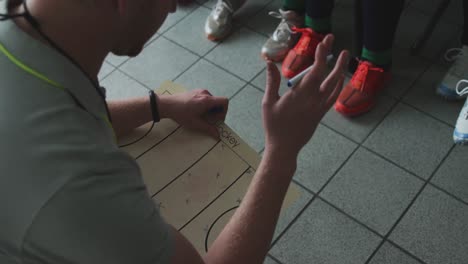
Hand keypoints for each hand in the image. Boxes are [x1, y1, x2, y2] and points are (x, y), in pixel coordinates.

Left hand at [158, 89, 228, 138]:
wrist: (166, 105)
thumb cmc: (181, 114)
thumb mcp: (195, 123)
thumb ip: (209, 129)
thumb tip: (218, 135)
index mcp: (207, 100)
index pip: (225, 101)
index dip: (224, 111)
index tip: (217, 119)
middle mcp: (205, 93)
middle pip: (218, 102)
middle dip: (216, 112)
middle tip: (208, 120)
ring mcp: (200, 91)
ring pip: (212, 101)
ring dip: (210, 110)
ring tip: (200, 116)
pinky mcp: (195, 91)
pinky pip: (206, 98)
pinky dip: (205, 105)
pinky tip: (196, 111)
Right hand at [262, 34, 348, 157]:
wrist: (284, 147)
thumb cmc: (273, 126)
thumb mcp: (268, 102)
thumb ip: (272, 81)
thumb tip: (270, 63)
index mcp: (300, 95)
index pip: (315, 71)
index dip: (320, 55)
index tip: (322, 43)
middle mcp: (313, 100)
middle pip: (328, 75)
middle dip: (333, 57)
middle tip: (334, 42)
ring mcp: (319, 107)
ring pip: (335, 86)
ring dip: (340, 69)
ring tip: (343, 55)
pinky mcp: (321, 114)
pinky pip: (333, 96)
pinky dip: (338, 85)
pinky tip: (339, 77)